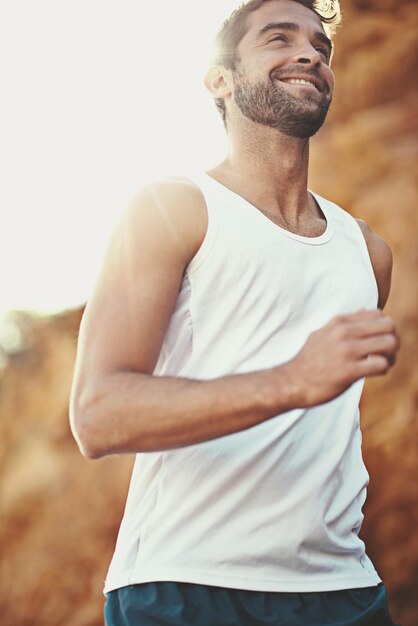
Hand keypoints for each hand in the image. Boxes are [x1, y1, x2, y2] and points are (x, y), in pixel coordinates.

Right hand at [284, 309, 399, 406]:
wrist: (293, 382)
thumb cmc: (309, 360)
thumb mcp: (322, 334)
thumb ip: (343, 323)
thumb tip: (364, 310)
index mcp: (339, 322)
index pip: (377, 314)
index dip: (384, 327)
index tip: (379, 340)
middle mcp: (344, 333)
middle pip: (388, 326)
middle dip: (393, 340)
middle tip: (387, 352)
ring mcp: (347, 351)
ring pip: (389, 343)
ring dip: (392, 355)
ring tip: (384, 363)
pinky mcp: (349, 371)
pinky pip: (382, 365)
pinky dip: (385, 368)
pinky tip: (376, 372)